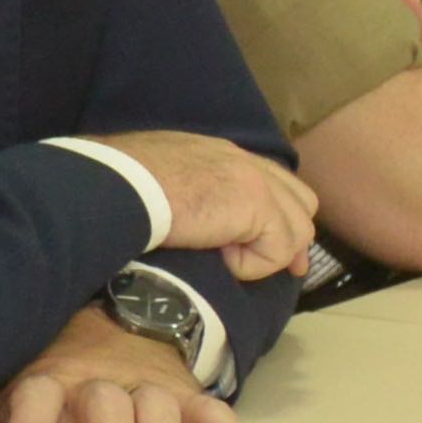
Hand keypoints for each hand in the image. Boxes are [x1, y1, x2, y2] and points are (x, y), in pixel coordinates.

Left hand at [0, 311, 256, 422]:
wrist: (115, 321)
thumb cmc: (51, 372)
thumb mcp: (5, 379)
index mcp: (49, 378)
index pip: (34, 401)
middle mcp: (98, 378)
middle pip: (104, 406)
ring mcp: (144, 383)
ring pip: (154, 408)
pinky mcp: (184, 393)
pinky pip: (210, 413)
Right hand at [100, 124, 319, 280]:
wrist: (120, 185)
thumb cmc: (123, 186)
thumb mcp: (163, 183)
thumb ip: (192, 193)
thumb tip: (199, 222)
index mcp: (221, 154)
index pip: (274, 182)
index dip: (280, 217)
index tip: (275, 249)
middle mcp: (245, 161)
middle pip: (301, 201)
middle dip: (295, 237)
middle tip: (287, 268)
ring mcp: (256, 180)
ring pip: (296, 230)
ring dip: (265, 255)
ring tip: (225, 259)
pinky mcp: (258, 205)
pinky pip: (277, 249)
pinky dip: (251, 265)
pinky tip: (220, 259)